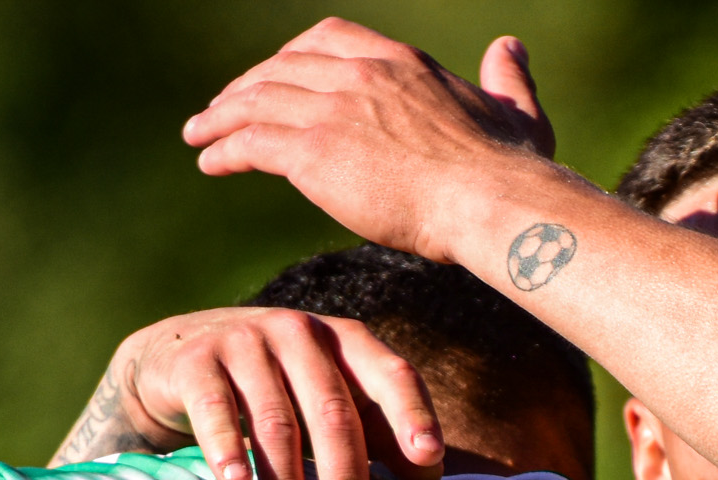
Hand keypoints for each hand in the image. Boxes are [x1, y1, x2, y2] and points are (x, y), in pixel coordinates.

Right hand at [55, 309, 445, 479]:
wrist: (179, 360)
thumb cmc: (276, 393)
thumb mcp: (328, 407)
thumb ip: (379, 436)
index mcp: (347, 343)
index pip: (392, 374)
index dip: (412, 416)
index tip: (429, 461)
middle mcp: (300, 334)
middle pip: (335, 413)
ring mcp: (246, 341)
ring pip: (276, 421)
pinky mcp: (196, 360)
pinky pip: (215, 409)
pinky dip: (226, 449)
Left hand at [184, 21, 559, 264]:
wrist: (491, 202)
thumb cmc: (511, 172)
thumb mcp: (517, 113)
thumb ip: (508, 79)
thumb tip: (511, 48)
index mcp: (399, 62)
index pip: (326, 39)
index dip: (290, 57)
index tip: (273, 78)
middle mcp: (359, 75)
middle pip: (280, 68)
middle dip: (245, 86)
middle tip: (223, 109)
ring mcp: (333, 110)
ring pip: (256, 101)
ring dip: (220, 117)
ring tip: (199, 135)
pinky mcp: (314, 153)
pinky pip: (251, 142)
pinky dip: (224, 148)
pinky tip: (211, 163)